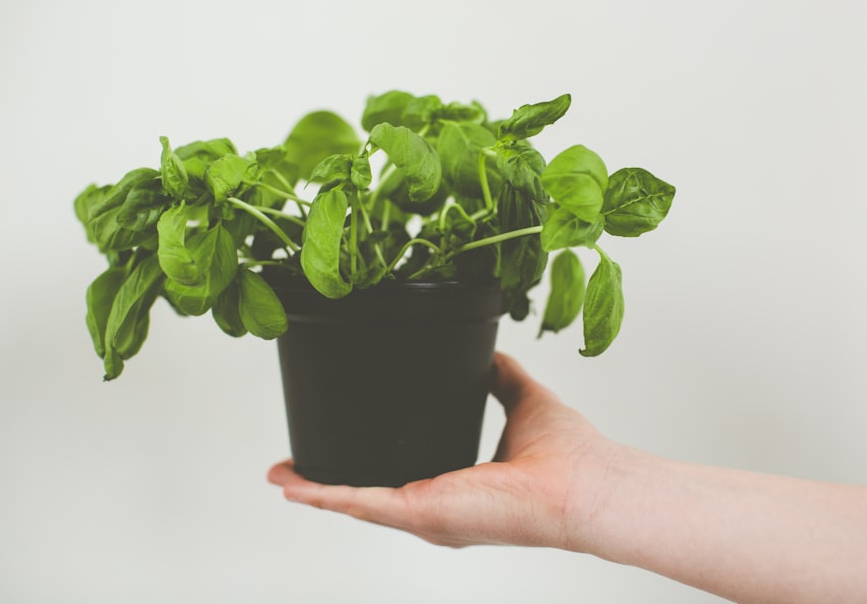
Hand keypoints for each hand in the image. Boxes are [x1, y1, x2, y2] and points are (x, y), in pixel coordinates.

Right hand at [267, 352, 617, 548]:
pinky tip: (297, 485)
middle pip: (367, 495)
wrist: (585, 482)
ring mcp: (427, 515)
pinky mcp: (423, 512)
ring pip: (355, 502)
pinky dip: (326, 494)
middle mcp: (437, 508)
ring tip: (281, 477)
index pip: (399, 478)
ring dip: (315, 489)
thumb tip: (489, 351)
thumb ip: (501, 376)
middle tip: (290, 470)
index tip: (336, 447)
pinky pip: (361, 503)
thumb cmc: (569, 455)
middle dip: (326, 484)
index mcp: (455, 486)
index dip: (365, 466)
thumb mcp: (522, 400)